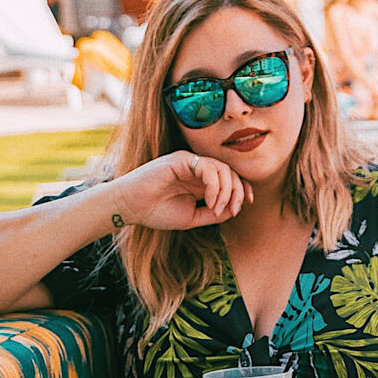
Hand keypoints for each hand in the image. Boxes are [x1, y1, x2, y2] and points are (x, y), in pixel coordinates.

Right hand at [108, 152, 250, 231]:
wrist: (130, 207)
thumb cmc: (156, 212)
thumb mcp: (192, 218)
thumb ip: (213, 214)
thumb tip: (234, 210)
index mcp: (201, 182)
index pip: (230, 179)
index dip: (242, 188)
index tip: (246, 204)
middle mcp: (197, 170)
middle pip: (230, 172)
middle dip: (237, 191)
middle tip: (233, 210)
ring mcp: (189, 163)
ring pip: (222, 168)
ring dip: (226, 190)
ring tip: (217, 207)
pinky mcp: (181, 159)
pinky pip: (207, 167)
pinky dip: (214, 184)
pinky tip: (209, 200)